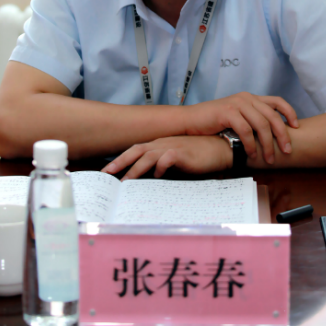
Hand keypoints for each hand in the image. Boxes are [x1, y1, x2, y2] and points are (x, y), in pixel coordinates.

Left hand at [102, 135, 232, 179]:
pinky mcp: (183, 153)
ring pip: (148, 156)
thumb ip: (162, 167)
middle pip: (136, 150)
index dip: (121, 159)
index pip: (135, 150)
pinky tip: (157, 175)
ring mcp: (172, 146)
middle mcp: (163, 143)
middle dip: (120, 161)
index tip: (107, 171)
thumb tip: (147, 181)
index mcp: (159, 145)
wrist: (220, 149)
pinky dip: (160, 166)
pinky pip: (168, 158)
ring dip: (135, 168)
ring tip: (125, 181)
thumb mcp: (176, 161)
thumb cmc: (198, 156)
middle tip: (106, 173)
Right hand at [184, 92, 298, 164]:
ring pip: (261, 124)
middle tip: (287, 151)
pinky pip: (246, 130)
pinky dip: (250, 144)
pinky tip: (250, 154)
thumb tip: (271, 136)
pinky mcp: (227, 112)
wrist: (190, 121)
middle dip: (282, 135)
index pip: (277, 101)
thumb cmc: (213, 123)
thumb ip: (252, 120)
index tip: (296, 127)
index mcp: (250, 98)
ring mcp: (236, 103)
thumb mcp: (236, 118)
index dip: (289, 113)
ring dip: (267, 144)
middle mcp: (245, 98)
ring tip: (268, 158)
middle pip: (272, 115)